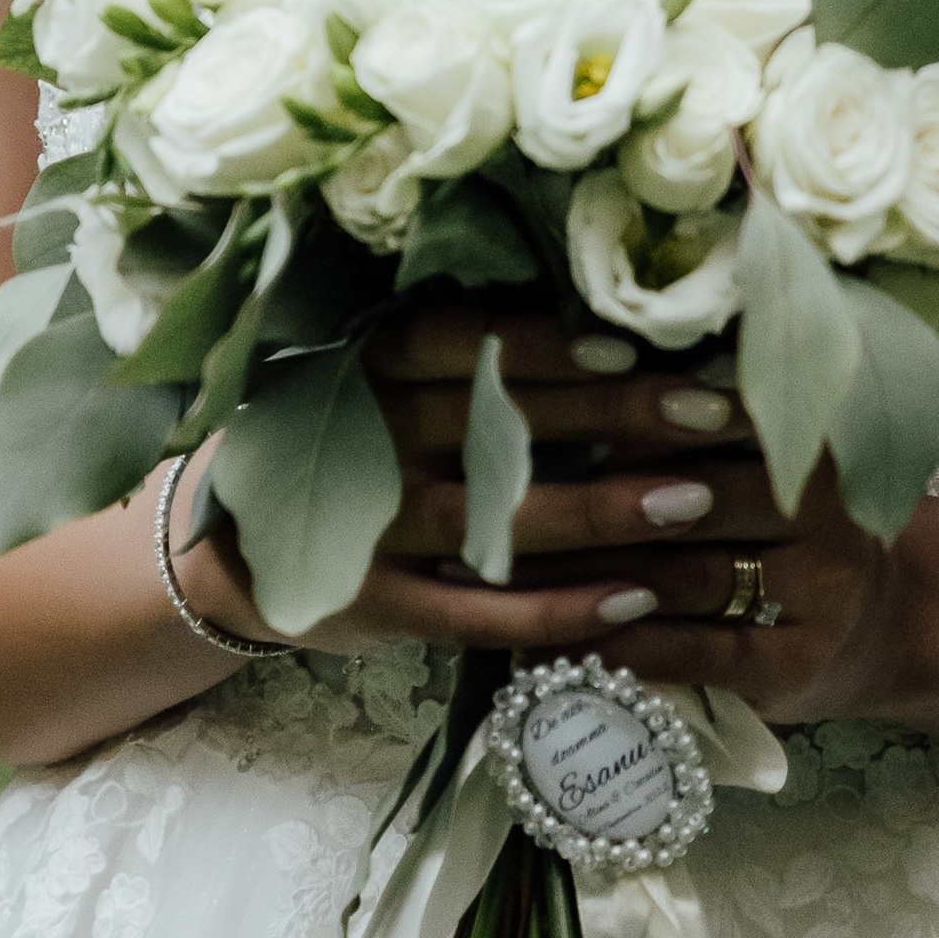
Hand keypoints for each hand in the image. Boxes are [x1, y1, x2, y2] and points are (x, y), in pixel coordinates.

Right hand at [174, 307, 888, 717]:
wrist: (224, 555)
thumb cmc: (339, 443)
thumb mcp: (372, 383)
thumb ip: (463, 362)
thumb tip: (614, 322)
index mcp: (360, 368)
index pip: (454, 343)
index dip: (539, 343)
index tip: (629, 341)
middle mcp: (362, 443)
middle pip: (499, 425)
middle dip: (615, 417)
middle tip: (714, 409)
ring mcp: (366, 533)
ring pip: (497, 520)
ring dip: (603, 512)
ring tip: (696, 500)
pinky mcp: (376, 611)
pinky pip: (482, 615)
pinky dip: (560, 610)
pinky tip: (636, 600)